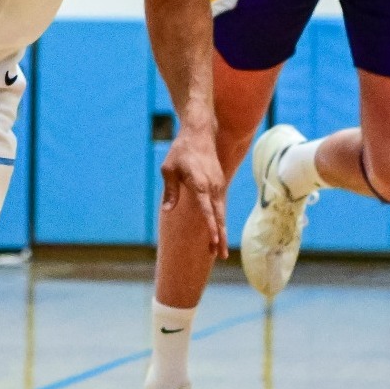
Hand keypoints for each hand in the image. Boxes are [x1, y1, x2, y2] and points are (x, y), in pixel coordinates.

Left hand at [159, 131, 227, 257]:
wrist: (199, 132)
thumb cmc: (180, 151)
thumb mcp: (168, 169)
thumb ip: (170, 191)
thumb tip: (167, 210)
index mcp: (200, 184)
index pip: (207, 210)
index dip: (210, 226)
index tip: (214, 240)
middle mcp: (213, 187)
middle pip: (219, 216)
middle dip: (220, 237)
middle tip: (221, 255)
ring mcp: (218, 186)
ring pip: (221, 213)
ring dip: (221, 231)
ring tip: (219, 252)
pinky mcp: (219, 185)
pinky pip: (220, 206)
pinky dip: (220, 220)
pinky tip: (218, 233)